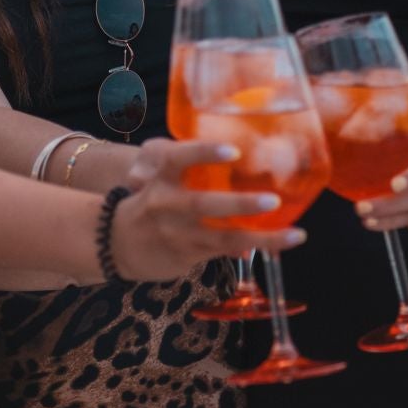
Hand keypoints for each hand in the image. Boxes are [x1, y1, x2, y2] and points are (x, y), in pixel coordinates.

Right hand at [110, 138, 304, 281]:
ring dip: (262, 238)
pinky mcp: (185, 256)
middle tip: (273, 200)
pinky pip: (223, 252)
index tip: (234, 151)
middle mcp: (166, 205)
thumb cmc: (149, 198)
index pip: (179, 158)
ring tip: (295, 235)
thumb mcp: (160, 175)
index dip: (205, 153)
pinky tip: (276, 246)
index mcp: (159, 176)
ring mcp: (176, 234)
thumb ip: (190, 166)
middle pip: (204, 204)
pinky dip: (249, 248)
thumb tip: (239, 155)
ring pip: (223, 238)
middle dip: (240, 204)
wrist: (111, 241)